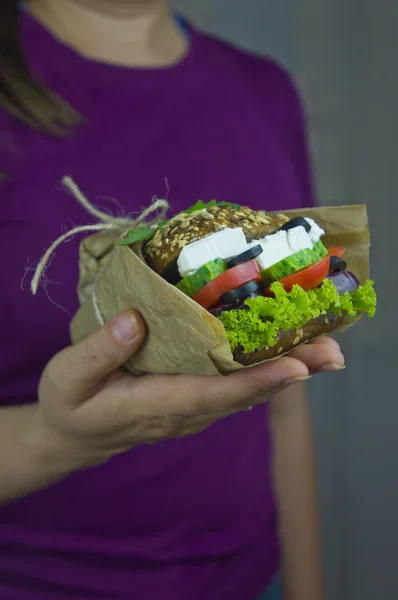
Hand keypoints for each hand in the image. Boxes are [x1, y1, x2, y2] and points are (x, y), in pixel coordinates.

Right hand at [36, 310, 343, 469]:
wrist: (72, 437)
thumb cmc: (68, 405)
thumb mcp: (68, 377)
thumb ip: (100, 351)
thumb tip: (136, 320)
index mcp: (154, 404)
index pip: (213, 393)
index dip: (255, 381)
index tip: (295, 367)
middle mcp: (183, 411)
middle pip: (243, 392)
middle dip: (289, 372)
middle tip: (332, 352)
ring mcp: (191, 408)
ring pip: (245, 390)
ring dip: (286, 370)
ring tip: (325, 348)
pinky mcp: (192, 399)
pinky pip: (234, 385)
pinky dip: (264, 368)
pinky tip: (286, 350)